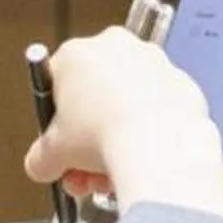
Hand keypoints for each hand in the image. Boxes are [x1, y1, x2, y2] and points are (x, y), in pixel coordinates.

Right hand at [22, 27, 222, 218]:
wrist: (158, 144)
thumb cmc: (101, 137)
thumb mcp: (52, 155)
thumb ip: (41, 158)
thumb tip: (41, 166)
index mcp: (75, 54)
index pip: (56, 84)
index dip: (56, 122)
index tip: (62, 148)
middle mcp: (115, 47)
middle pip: (94, 96)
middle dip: (88, 137)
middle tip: (86, 170)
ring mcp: (153, 61)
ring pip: (127, 104)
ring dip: (118, 139)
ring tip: (114, 175)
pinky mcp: (182, 81)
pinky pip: (158, 110)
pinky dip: (151, 133)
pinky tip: (146, 161)